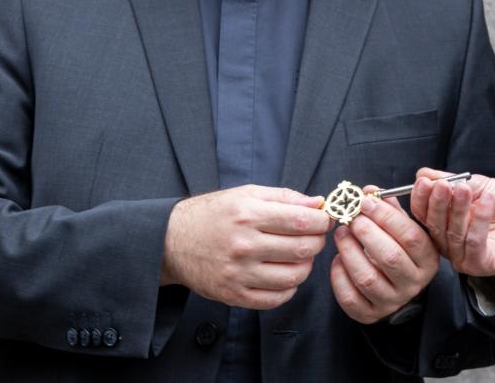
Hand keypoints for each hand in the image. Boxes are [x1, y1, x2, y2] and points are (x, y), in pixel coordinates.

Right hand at [161, 185, 329, 309]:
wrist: (171, 241)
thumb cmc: (213, 214)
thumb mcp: (246, 194)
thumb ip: (285, 197)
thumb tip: (318, 203)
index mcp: (249, 215)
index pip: (302, 221)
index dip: (321, 221)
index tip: (322, 220)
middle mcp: (244, 245)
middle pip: (302, 249)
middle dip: (317, 242)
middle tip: (313, 238)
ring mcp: (238, 273)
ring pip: (294, 276)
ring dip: (306, 266)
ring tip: (298, 257)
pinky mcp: (233, 295)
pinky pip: (276, 299)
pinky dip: (289, 289)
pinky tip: (285, 275)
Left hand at [328, 189, 440, 322]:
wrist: (395, 288)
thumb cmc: (399, 251)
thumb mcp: (404, 229)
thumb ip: (390, 210)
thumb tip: (370, 191)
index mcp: (428, 260)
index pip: (411, 237)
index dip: (386, 217)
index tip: (365, 202)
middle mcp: (413, 283)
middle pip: (390, 257)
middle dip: (366, 233)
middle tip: (351, 217)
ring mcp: (392, 302)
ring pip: (367, 278)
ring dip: (349, 251)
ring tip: (341, 233)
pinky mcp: (370, 314)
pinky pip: (350, 297)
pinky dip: (339, 276)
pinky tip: (338, 259)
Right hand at [409, 168, 494, 277]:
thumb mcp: (478, 184)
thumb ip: (450, 180)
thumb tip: (422, 174)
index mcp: (443, 223)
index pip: (423, 214)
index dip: (421, 198)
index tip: (423, 182)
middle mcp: (449, 243)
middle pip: (434, 225)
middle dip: (437, 203)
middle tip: (442, 185)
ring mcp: (463, 256)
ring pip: (453, 234)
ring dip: (458, 209)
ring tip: (465, 189)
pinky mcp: (480, 264)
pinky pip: (474, 242)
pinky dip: (479, 220)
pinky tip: (487, 202)